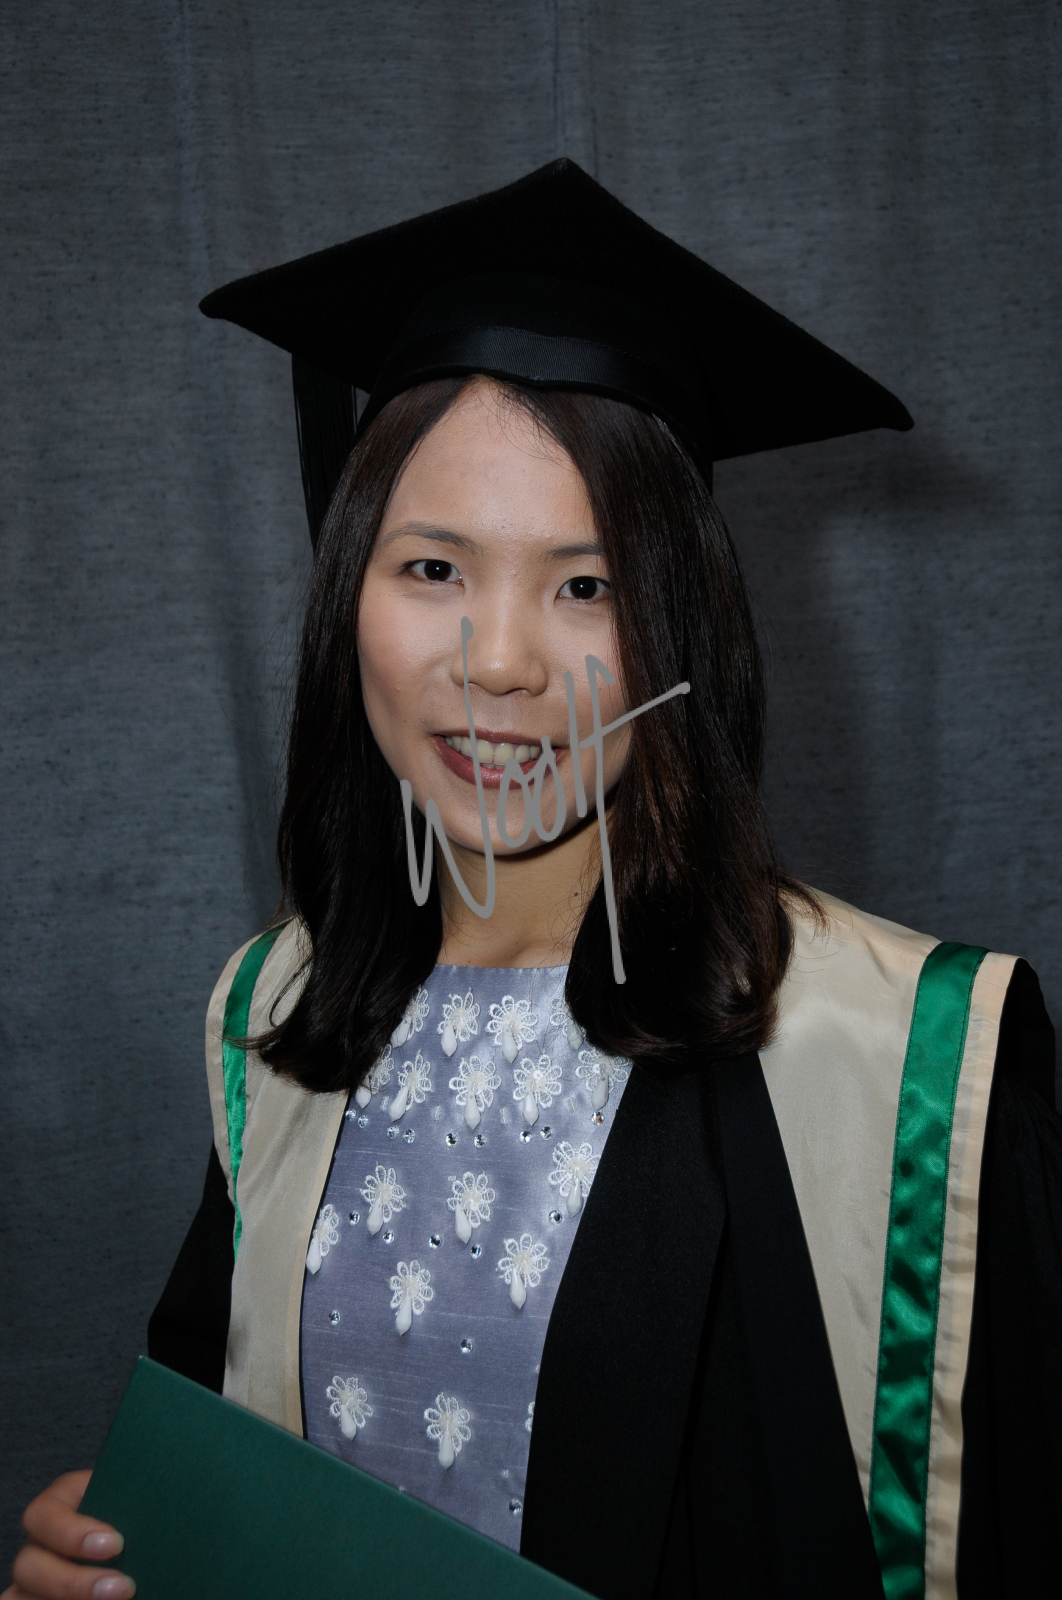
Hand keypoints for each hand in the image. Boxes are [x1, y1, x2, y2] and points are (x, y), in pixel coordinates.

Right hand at [4, 1472, 133, 1599]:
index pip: (44, 1515)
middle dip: (74, 1581)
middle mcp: (38, 1544)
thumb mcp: (136, 1504)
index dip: (73, 1532)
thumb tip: (168, 1516)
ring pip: (18, 1596)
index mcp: (61, 1504)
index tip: (117, 1543)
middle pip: (28, 1564)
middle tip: (122, 1588)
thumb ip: (138, 1509)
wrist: (139, 1541)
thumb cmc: (142, 1516)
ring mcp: (31, 1580)